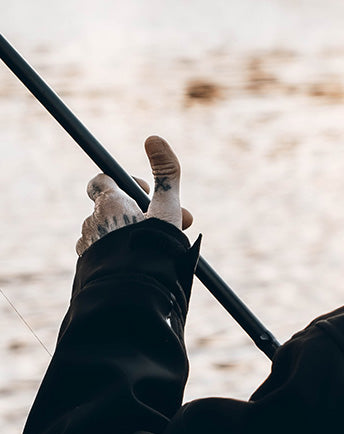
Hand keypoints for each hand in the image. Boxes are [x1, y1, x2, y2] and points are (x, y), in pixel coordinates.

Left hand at [77, 136, 193, 255]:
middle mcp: (92, 221)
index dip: (123, 184)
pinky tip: (139, 262)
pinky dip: (119, 252)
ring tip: (155, 247)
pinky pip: (101, 251)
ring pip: (107, 231)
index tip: (144, 195)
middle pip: (110, 207)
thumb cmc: (152, 248)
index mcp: (108, 204)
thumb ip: (166, 173)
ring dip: (129, 233)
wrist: (131, 295)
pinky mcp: (87, 266)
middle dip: (138, 214)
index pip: (101, 181)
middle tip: (165, 225)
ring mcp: (87, 245)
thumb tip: (153, 138)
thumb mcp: (167, 208)